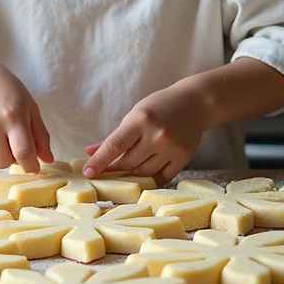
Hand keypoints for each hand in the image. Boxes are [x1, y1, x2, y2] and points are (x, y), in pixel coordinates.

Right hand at [0, 59, 52, 172]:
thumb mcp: (31, 108)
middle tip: (21, 148)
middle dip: (17, 161)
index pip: (24, 152)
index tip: (35, 167)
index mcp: (15, 116)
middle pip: (7, 162)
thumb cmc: (10, 92)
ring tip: (6, 139)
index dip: (32, 166)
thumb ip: (41, 135)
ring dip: (4, 156)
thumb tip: (48, 160)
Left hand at [82, 79, 206, 184]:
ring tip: (120, 174)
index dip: (99, 161)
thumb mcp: (135, 114)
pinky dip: (148, 180)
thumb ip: (115, 136)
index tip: (87, 172)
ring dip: (129, 176)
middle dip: (112, 169)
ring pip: (143, 172)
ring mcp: (171, 148)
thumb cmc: (160, 106)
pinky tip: (141, 178)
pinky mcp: (183, 158)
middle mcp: (156, 135)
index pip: (115, 145)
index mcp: (141, 119)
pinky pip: (161, 178)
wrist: (196, 103)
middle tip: (102, 173)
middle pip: (127, 162)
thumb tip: (90, 152)